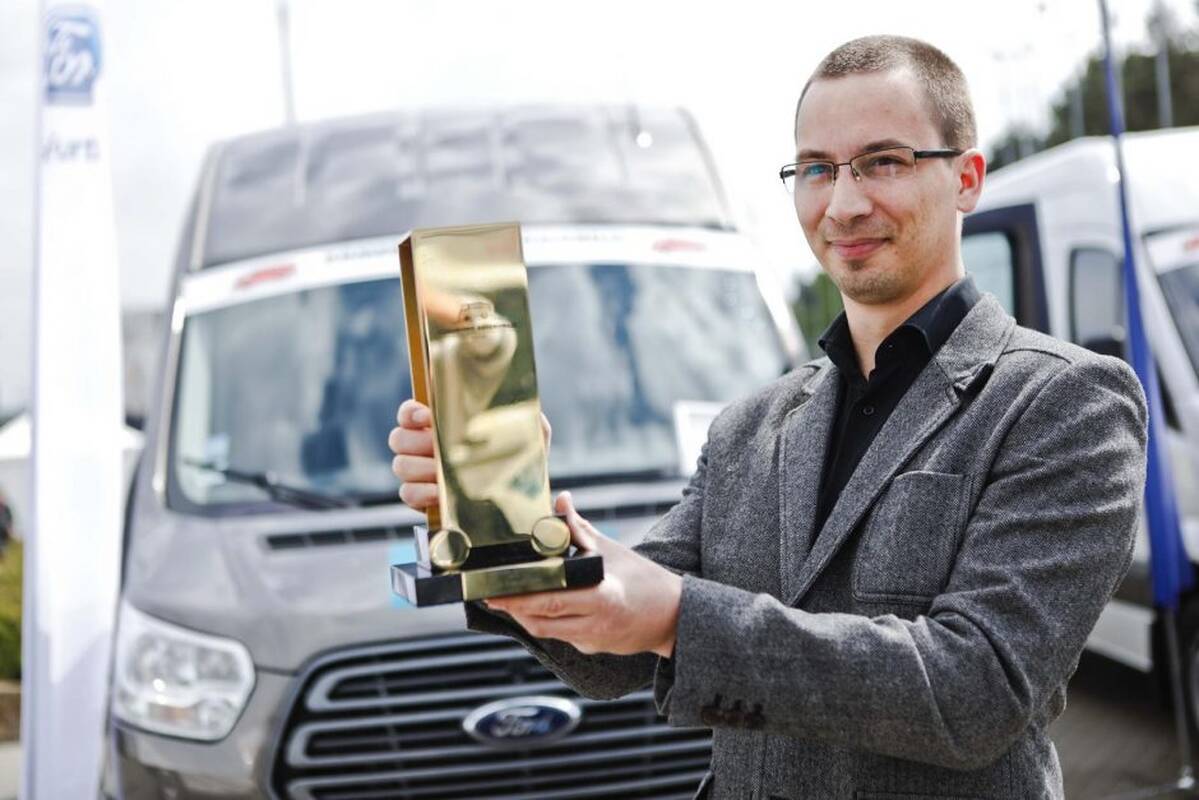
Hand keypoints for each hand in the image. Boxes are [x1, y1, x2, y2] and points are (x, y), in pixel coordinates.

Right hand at [388, 398, 551, 509]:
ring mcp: (420, 473)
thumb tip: (527, 404)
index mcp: (441, 425)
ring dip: (419, 467)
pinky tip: (440, 492)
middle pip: (398, 438)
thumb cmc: (518, 459)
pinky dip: (421, 492)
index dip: (410, 412)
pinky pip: (406, 493)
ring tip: (441, 471)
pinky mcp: (422, 498)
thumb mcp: (528, 434)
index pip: (409, 413)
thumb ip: (526, 416)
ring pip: (400, 465)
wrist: (518, 497)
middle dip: (417, 441)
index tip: (426, 416)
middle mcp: (424, 447)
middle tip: (438, 446)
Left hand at [484, 492, 682, 657]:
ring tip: (507, 599)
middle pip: (542, 620)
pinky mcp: (592, 649)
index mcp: (601, 597)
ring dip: (526, 616)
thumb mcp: (612, 550)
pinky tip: (536, 607)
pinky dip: (546, 622)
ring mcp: (593, 641)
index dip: (519, 598)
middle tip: (490, 595)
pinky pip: (561, 636)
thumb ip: (579, 528)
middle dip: (513, 608)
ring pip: (547, 632)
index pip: (551, 600)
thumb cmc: (644, 580)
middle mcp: (595, 623)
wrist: (674, 616)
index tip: (496, 591)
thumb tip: (560, 499)